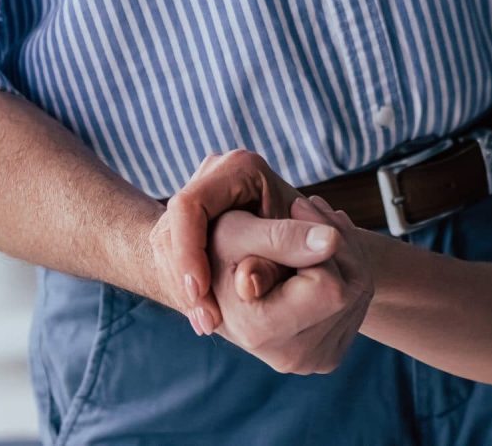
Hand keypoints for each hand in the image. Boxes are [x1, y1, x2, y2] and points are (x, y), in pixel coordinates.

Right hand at [153, 149, 301, 334]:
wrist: (271, 223)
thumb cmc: (291, 220)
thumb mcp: (290, 226)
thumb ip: (292, 240)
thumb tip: (325, 247)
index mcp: (236, 168)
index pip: (189, 206)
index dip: (190, 251)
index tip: (201, 290)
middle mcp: (208, 177)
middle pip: (172, 232)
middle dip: (186, 281)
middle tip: (208, 321)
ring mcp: (191, 201)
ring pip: (167, 251)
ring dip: (187, 292)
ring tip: (209, 323)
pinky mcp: (181, 225)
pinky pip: (172, 262)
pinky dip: (191, 294)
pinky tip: (206, 318)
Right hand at [209, 197, 373, 373]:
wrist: (220, 282)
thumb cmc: (221, 249)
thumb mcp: (235, 232)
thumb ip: (279, 236)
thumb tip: (328, 242)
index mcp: (259, 331)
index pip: (326, 286)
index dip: (318, 238)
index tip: (298, 204)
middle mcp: (290, 356)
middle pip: (351, 289)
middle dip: (336, 239)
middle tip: (306, 206)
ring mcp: (313, 360)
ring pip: (360, 292)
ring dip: (344, 248)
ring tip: (311, 225)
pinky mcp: (330, 355)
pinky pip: (359, 305)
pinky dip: (347, 269)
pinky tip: (320, 252)